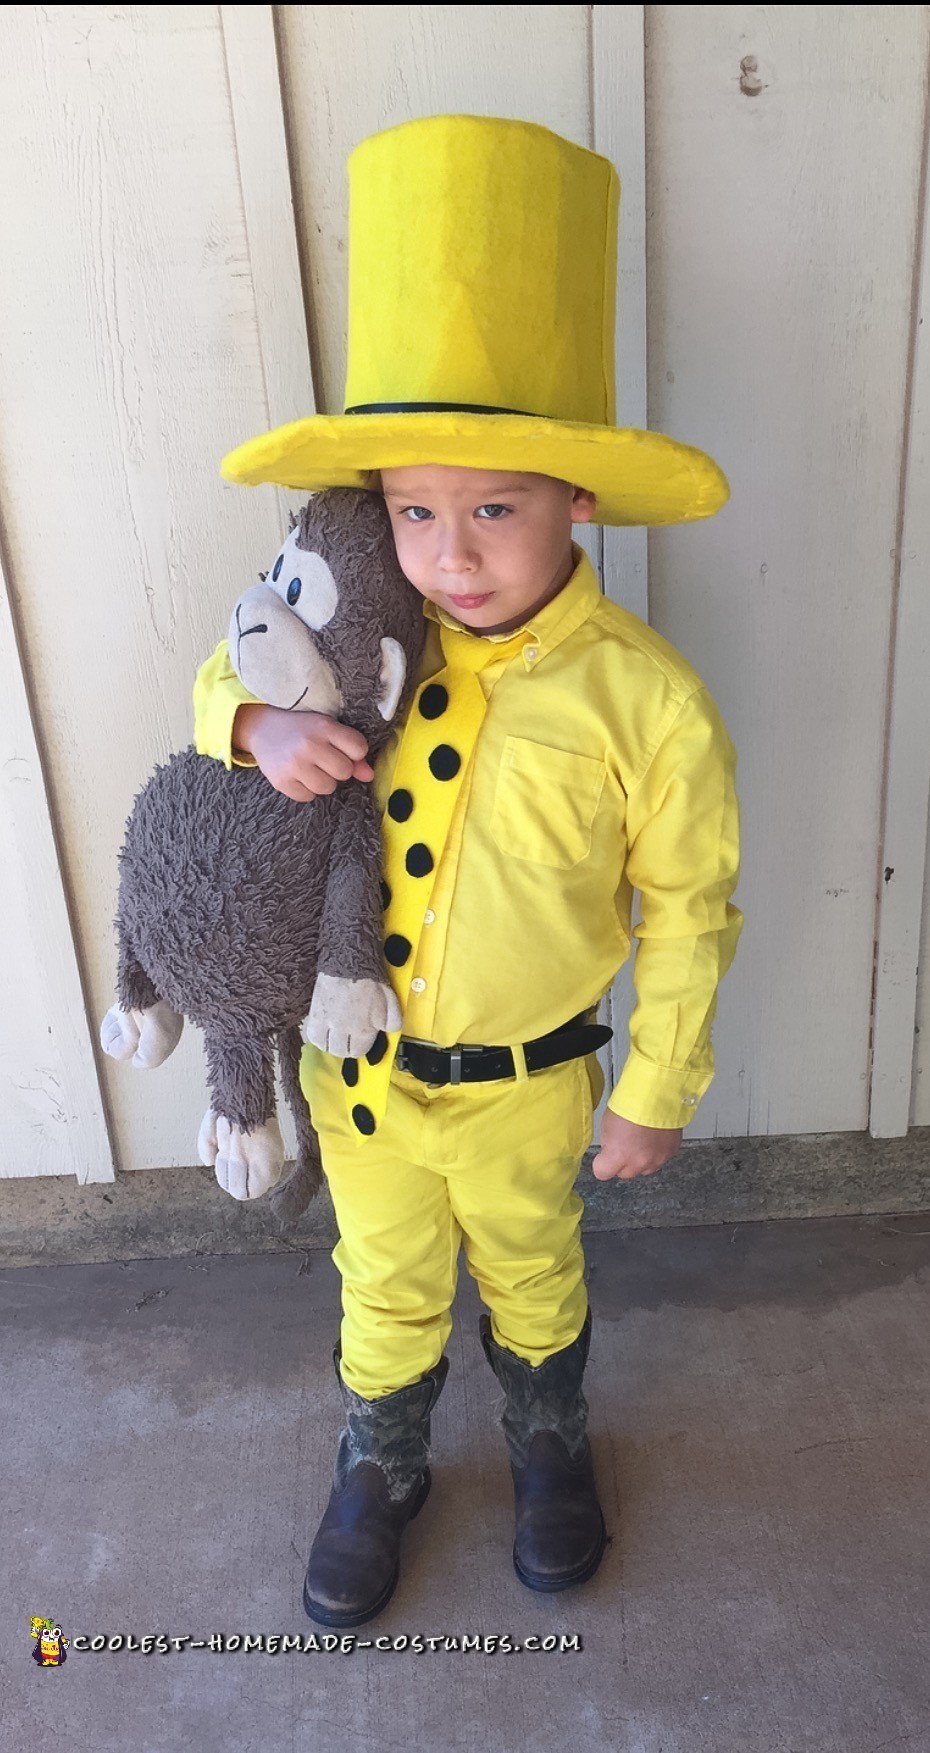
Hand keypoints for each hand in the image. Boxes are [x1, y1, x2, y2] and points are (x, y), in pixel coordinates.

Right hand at [233, 703, 372, 802]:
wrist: (263, 729)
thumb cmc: (302, 729)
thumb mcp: (328, 730)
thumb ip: (352, 750)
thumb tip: (369, 776)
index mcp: (324, 727)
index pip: (359, 749)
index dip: (353, 752)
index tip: (341, 748)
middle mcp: (309, 745)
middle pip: (344, 771)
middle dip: (337, 768)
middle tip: (322, 758)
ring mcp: (294, 765)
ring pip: (328, 787)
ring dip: (323, 781)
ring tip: (310, 767)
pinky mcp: (281, 781)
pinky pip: (308, 797)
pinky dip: (305, 790)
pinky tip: (298, 775)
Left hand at [590, 1107, 682, 1180]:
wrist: (657, 1094)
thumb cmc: (630, 1105)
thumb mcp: (607, 1125)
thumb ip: (609, 1145)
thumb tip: (611, 1151)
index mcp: (619, 1155)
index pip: (602, 1173)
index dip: (602, 1162)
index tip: (604, 1155)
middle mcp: (639, 1162)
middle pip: (625, 1173)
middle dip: (623, 1162)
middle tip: (625, 1143)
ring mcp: (657, 1159)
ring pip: (644, 1169)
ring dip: (641, 1159)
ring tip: (641, 1139)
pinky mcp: (670, 1152)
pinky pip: (659, 1159)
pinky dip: (656, 1152)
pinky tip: (654, 1137)